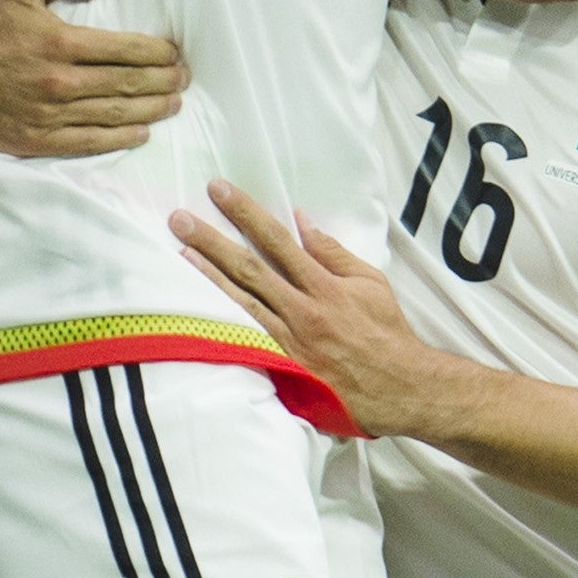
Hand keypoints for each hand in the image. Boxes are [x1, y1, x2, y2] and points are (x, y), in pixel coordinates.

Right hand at [0, 0, 184, 157]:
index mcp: (60, 42)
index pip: (125, 49)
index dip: (158, 52)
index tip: (174, 53)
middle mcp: (61, 81)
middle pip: (128, 83)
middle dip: (164, 81)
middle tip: (184, 78)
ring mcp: (51, 115)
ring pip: (116, 114)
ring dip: (151, 109)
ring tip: (173, 104)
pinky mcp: (40, 141)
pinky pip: (92, 142)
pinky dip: (122, 138)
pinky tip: (141, 131)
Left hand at [169, 182, 449, 438]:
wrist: (398, 387)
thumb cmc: (386, 331)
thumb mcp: (370, 282)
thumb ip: (333, 252)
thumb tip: (301, 221)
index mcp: (324, 285)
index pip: (277, 240)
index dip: (246, 213)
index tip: (220, 190)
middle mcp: (301, 310)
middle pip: (249, 268)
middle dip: (212, 240)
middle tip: (180, 217)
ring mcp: (288, 341)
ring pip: (239, 303)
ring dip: (206, 275)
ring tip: (179, 251)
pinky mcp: (281, 366)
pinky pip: (245, 337)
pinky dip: (220, 319)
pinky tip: (195, 306)